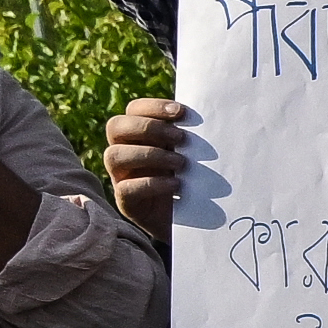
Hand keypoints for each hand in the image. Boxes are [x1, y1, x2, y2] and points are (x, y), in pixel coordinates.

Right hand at [100, 95, 188, 241]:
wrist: (192, 221)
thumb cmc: (194, 179)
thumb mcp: (191, 154)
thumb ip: (191, 136)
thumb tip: (213, 115)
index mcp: (140, 135)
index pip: (133, 110)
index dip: (153, 107)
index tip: (180, 112)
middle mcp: (124, 151)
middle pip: (115, 126)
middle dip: (149, 128)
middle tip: (180, 138)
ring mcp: (121, 176)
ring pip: (114, 155)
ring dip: (150, 155)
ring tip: (181, 163)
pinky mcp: (126, 201)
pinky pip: (127, 187)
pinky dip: (153, 183)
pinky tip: (176, 185)